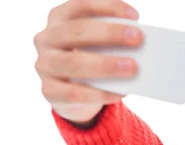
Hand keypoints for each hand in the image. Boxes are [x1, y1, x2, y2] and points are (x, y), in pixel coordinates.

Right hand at [33, 0, 142, 123]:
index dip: (107, 7)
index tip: (134, 16)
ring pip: (73, 63)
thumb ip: (111, 42)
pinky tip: (120, 93)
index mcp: (59, 18)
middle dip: (109, 33)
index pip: (80, 5)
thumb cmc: (90, 60)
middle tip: (138, 38)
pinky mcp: (48, 90)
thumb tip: (139, 46)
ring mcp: (44, 64)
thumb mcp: (97, 45)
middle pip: (76, 31)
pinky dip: (100, 94)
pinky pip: (74, 93)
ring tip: (133, 68)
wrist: (71, 95)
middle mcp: (46, 38)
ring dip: (106, 65)